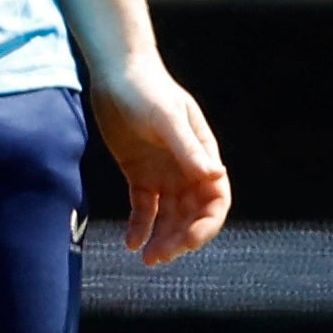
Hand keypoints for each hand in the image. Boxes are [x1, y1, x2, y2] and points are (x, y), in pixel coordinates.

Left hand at [91, 60, 231, 266]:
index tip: (189, 243)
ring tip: (145, 258)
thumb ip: (188, 149)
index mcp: (203, 156)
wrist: (117, 74)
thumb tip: (216, 177)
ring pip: (169, 216)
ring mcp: (164, 173)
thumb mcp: (166, 119)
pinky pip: (144, 208)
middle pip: (192, 214)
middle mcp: (188, 169)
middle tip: (157, 258)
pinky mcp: (140, 174)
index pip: (215, 199)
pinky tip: (130, 242)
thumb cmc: (146, 91)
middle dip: (179, 238)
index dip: (207, 225)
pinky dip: (140, 226)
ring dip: (161, 238)